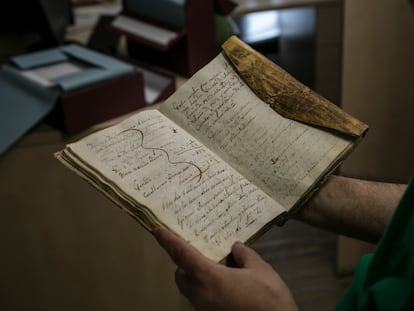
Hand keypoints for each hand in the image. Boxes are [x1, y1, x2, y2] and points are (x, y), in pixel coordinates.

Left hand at [154, 227, 298, 310]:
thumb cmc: (268, 298)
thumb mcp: (260, 269)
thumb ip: (244, 254)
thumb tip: (235, 247)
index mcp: (209, 278)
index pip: (182, 254)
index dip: (168, 241)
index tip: (157, 230)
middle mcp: (200, 295)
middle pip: (181, 275)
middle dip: (184, 263)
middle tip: (198, 251)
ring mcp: (204, 309)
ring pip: (190, 289)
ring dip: (195, 277)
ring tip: (216, 268)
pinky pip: (201, 298)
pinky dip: (205, 288)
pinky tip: (225, 285)